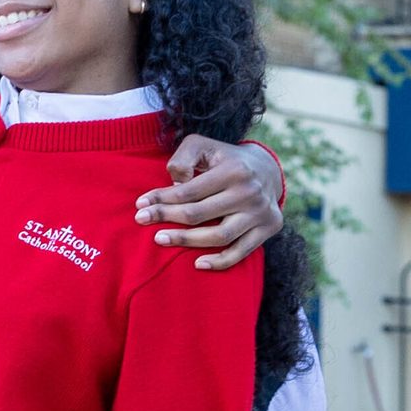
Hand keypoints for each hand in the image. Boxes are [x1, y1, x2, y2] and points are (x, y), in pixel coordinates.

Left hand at [134, 137, 282, 271]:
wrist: (266, 168)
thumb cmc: (223, 158)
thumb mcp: (202, 145)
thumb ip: (183, 158)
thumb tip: (176, 183)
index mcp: (234, 170)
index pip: (189, 191)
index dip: (161, 200)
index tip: (140, 206)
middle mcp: (250, 192)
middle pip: (200, 214)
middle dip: (167, 218)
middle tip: (142, 221)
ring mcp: (262, 212)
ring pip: (219, 236)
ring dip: (186, 241)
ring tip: (160, 239)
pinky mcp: (270, 227)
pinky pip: (242, 251)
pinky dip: (220, 261)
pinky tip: (198, 264)